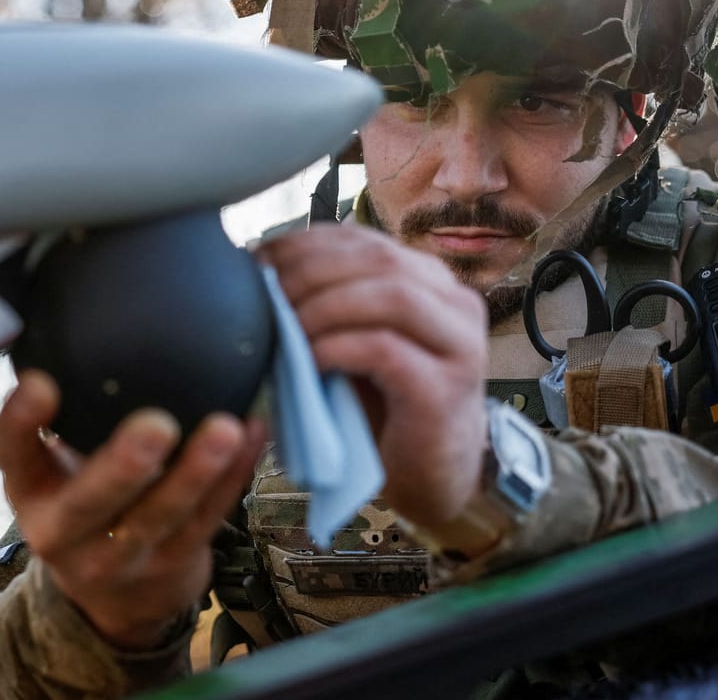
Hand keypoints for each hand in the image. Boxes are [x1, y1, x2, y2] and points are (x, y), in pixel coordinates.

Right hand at [0, 370, 264, 650]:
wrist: (113, 595)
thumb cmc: (84, 496)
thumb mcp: (52, 467)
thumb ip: (67, 410)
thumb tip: (85, 313)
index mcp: (30, 490)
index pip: (11, 455)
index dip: (19, 422)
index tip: (40, 382)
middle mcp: (64, 531)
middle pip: (89, 503)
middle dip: (123, 466)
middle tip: (156, 424)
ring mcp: (121, 557)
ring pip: (160, 517)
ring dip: (196, 474)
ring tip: (224, 429)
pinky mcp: (172, 563)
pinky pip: (208, 519)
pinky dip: (234, 477)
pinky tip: (254, 434)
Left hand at [258, 225, 489, 531]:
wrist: (432, 477)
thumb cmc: (384, 409)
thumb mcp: (354, 343)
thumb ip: (328, 306)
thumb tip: (259, 275)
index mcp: (428, 280)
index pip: (361, 239)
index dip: (304, 244)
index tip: (258, 262)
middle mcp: (454, 301)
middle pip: (378, 258)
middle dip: (310, 272)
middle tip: (267, 298)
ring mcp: (459, 344)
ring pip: (391, 295)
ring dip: (325, 307)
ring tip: (288, 331)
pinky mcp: (446, 389)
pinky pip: (386, 349)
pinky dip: (337, 348)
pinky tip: (310, 362)